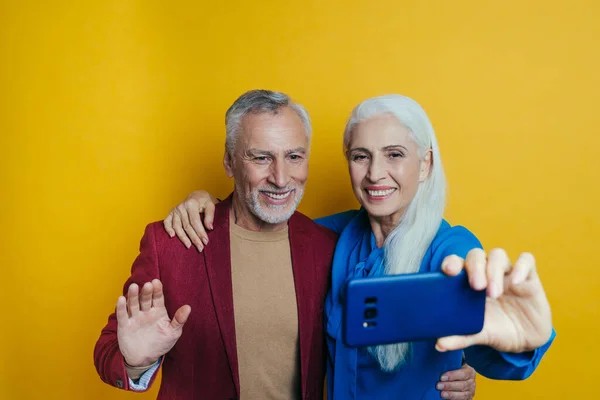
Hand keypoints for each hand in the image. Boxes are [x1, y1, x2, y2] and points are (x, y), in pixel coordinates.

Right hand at [117, 279, 190, 366]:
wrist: (145, 359)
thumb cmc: (161, 343)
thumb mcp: (173, 332)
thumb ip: (179, 320)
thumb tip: (188, 307)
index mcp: (158, 311)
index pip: (158, 298)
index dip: (157, 290)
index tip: (156, 282)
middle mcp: (146, 312)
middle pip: (145, 299)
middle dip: (146, 292)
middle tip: (148, 285)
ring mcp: (135, 318)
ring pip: (133, 304)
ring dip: (133, 296)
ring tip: (134, 287)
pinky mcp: (125, 326)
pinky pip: (122, 315)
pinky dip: (121, 307)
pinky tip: (121, 299)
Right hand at [163, 190, 218, 251]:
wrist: (196, 196)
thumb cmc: (204, 201)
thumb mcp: (210, 205)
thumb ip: (210, 216)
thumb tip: (210, 228)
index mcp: (191, 204)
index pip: (195, 222)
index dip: (200, 233)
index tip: (205, 241)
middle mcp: (181, 207)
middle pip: (187, 226)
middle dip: (194, 238)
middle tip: (200, 247)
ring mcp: (175, 210)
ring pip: (177, 227)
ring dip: (183, 238)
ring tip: (189, 246)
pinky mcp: (171, 213)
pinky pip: (167, 222)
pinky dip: (168, 229)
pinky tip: (172, 236)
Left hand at [437, 248, 551, 353]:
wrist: (526, 340)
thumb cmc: (497, 329)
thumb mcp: (479, 334)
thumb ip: (460, 337)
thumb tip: (440, 344)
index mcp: (468, 281)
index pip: (457, 262)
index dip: (452, 262)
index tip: (449, 271)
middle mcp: (486, 272)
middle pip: (477, 255)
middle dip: (475, 267)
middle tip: (476, 286)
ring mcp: (507, 272)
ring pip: (498, 255)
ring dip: (494, 270)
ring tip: (493, 292)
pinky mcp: (529, 277)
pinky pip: (527, 260)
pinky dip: (521, 267)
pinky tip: (517, 282)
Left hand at [437, 363, 475, 398]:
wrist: (461, 377)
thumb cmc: (456, 369)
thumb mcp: (455, 365)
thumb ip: (450, 365)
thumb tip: (439, 365)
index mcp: (469, 371)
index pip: (463, 373)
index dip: (452, 375)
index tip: (442, 377)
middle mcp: (471, 382)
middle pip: (462, 385)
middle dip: (449, 386)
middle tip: (438, 386)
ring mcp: (470, 391)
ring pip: (463, 395)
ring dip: (451, 394)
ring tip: (442, 394)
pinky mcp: (468, 398)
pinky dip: (454, 399)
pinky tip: (446, 398)